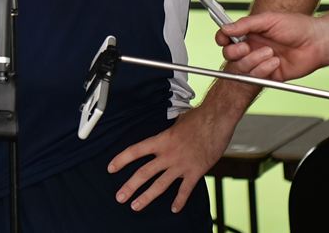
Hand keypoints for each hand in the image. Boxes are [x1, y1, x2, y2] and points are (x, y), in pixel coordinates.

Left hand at [107, 105, 231, 212]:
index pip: (135, 151)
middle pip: (144, 173)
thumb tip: (163, 135)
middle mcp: (168, 154)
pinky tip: (174, 209)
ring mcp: (181, 165)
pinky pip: (185, 190)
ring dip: (146, 197)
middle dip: (130, 187)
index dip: (121, 160)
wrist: (217, 120)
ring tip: (136, 205)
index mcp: (161, 140)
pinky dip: (179, 201)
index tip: (111, 168)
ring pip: (160, 185)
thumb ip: (167, 133)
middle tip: (120, 197)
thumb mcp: (176, 122)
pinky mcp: (195, 172)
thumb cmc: (198, 118)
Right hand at [216, 12, 324, 81]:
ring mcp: (259, 62)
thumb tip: (226, 28)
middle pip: (229, 55)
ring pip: (241, 67)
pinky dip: (263, 69)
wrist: (316, 43)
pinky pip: (256, 77)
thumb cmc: (296, 27)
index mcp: (249, 33)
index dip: (222, 39)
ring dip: (254, 60)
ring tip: (271, 52)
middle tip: (246, 48)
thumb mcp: (269, 20)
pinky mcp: (268, 75)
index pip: (226, 38)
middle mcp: (252, 48)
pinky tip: (276, 61)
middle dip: (235, 53)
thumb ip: (246, 24)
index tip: (223, 39)